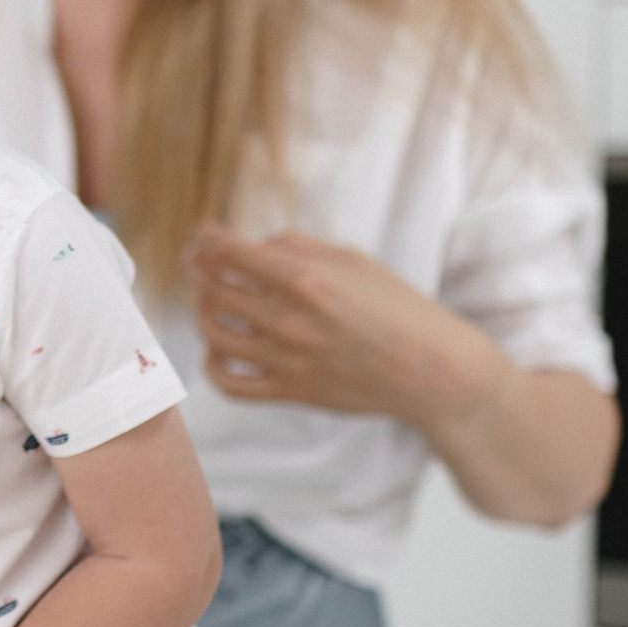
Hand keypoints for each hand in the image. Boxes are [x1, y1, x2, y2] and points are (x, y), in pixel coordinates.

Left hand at [187, 225, 507, 428]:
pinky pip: (230, 385)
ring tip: (206, 299)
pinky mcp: (291, 392)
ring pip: (213, 334)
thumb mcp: (354, 261)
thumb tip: (256, 246)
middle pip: (213, 291)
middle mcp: (289, 321)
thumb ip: (299, 248)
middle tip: (197, 260)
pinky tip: (216, 350)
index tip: (203, 234)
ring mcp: (287, 360)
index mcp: (306, 281)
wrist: (430, 369)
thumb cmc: (397, 307)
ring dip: (201, 311)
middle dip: (197, 269)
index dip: (207, 239)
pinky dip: (211, 367)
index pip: (230, 253)